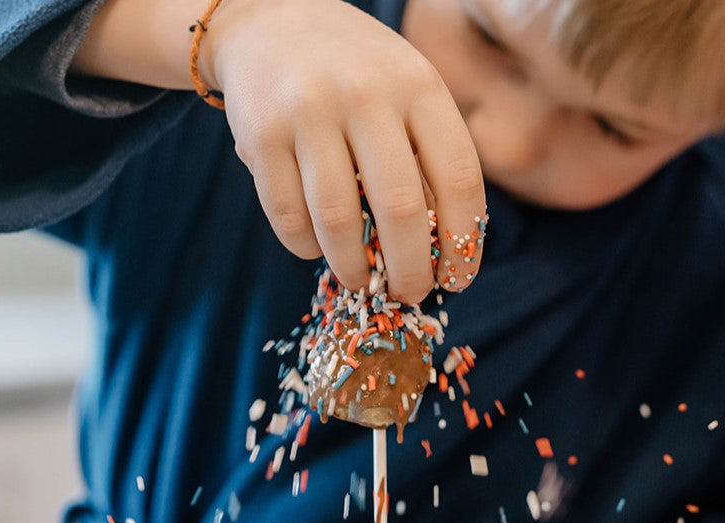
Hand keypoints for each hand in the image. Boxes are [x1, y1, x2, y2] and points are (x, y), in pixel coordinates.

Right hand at [207, 0, 486, 300]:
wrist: (268, 18)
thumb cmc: (355, 74)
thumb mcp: (405, 90)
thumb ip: (427, 156)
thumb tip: (440, 251)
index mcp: (418, 85)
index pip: (459, 178)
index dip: (464, 243)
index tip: (457, 280)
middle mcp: (365, 94)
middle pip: (401, 210)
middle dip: (409, 270)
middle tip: (409, 293)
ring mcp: (308, 112)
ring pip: (338, 222)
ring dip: (353, 268)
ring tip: (359, 281)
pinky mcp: (260, 135)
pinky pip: (289, 217)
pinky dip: (306, 247)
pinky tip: (316, 247)